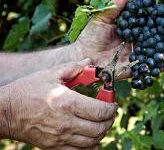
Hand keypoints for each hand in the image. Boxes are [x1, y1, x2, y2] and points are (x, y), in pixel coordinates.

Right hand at [0, 59, 116, 149]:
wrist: (6, 112)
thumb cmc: (28, 91)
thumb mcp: (50, 74)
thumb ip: (73, 68)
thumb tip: (89, 62)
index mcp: (67, 102)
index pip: (100, 111)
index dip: (111, 108)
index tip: (112, 103)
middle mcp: (66, 123)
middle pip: (99, 128)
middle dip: (110, 120)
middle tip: (109, 113)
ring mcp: (60, 137)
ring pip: (92, 141)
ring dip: (102, 132)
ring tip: (101, 122)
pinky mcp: (54, 146)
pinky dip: (90, 145)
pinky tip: (90, 135)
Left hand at [74, 0, 163, 78]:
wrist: (83, 55)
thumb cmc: (91, 36)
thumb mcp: (103, 19)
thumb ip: (115, 7)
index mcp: (133, 31)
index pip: (152, 26)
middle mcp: (138, 44)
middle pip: (160, 41)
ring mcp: (137, 57)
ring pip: (159, 54)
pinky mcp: (135, 69)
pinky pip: (151, 68)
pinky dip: (163, 64)